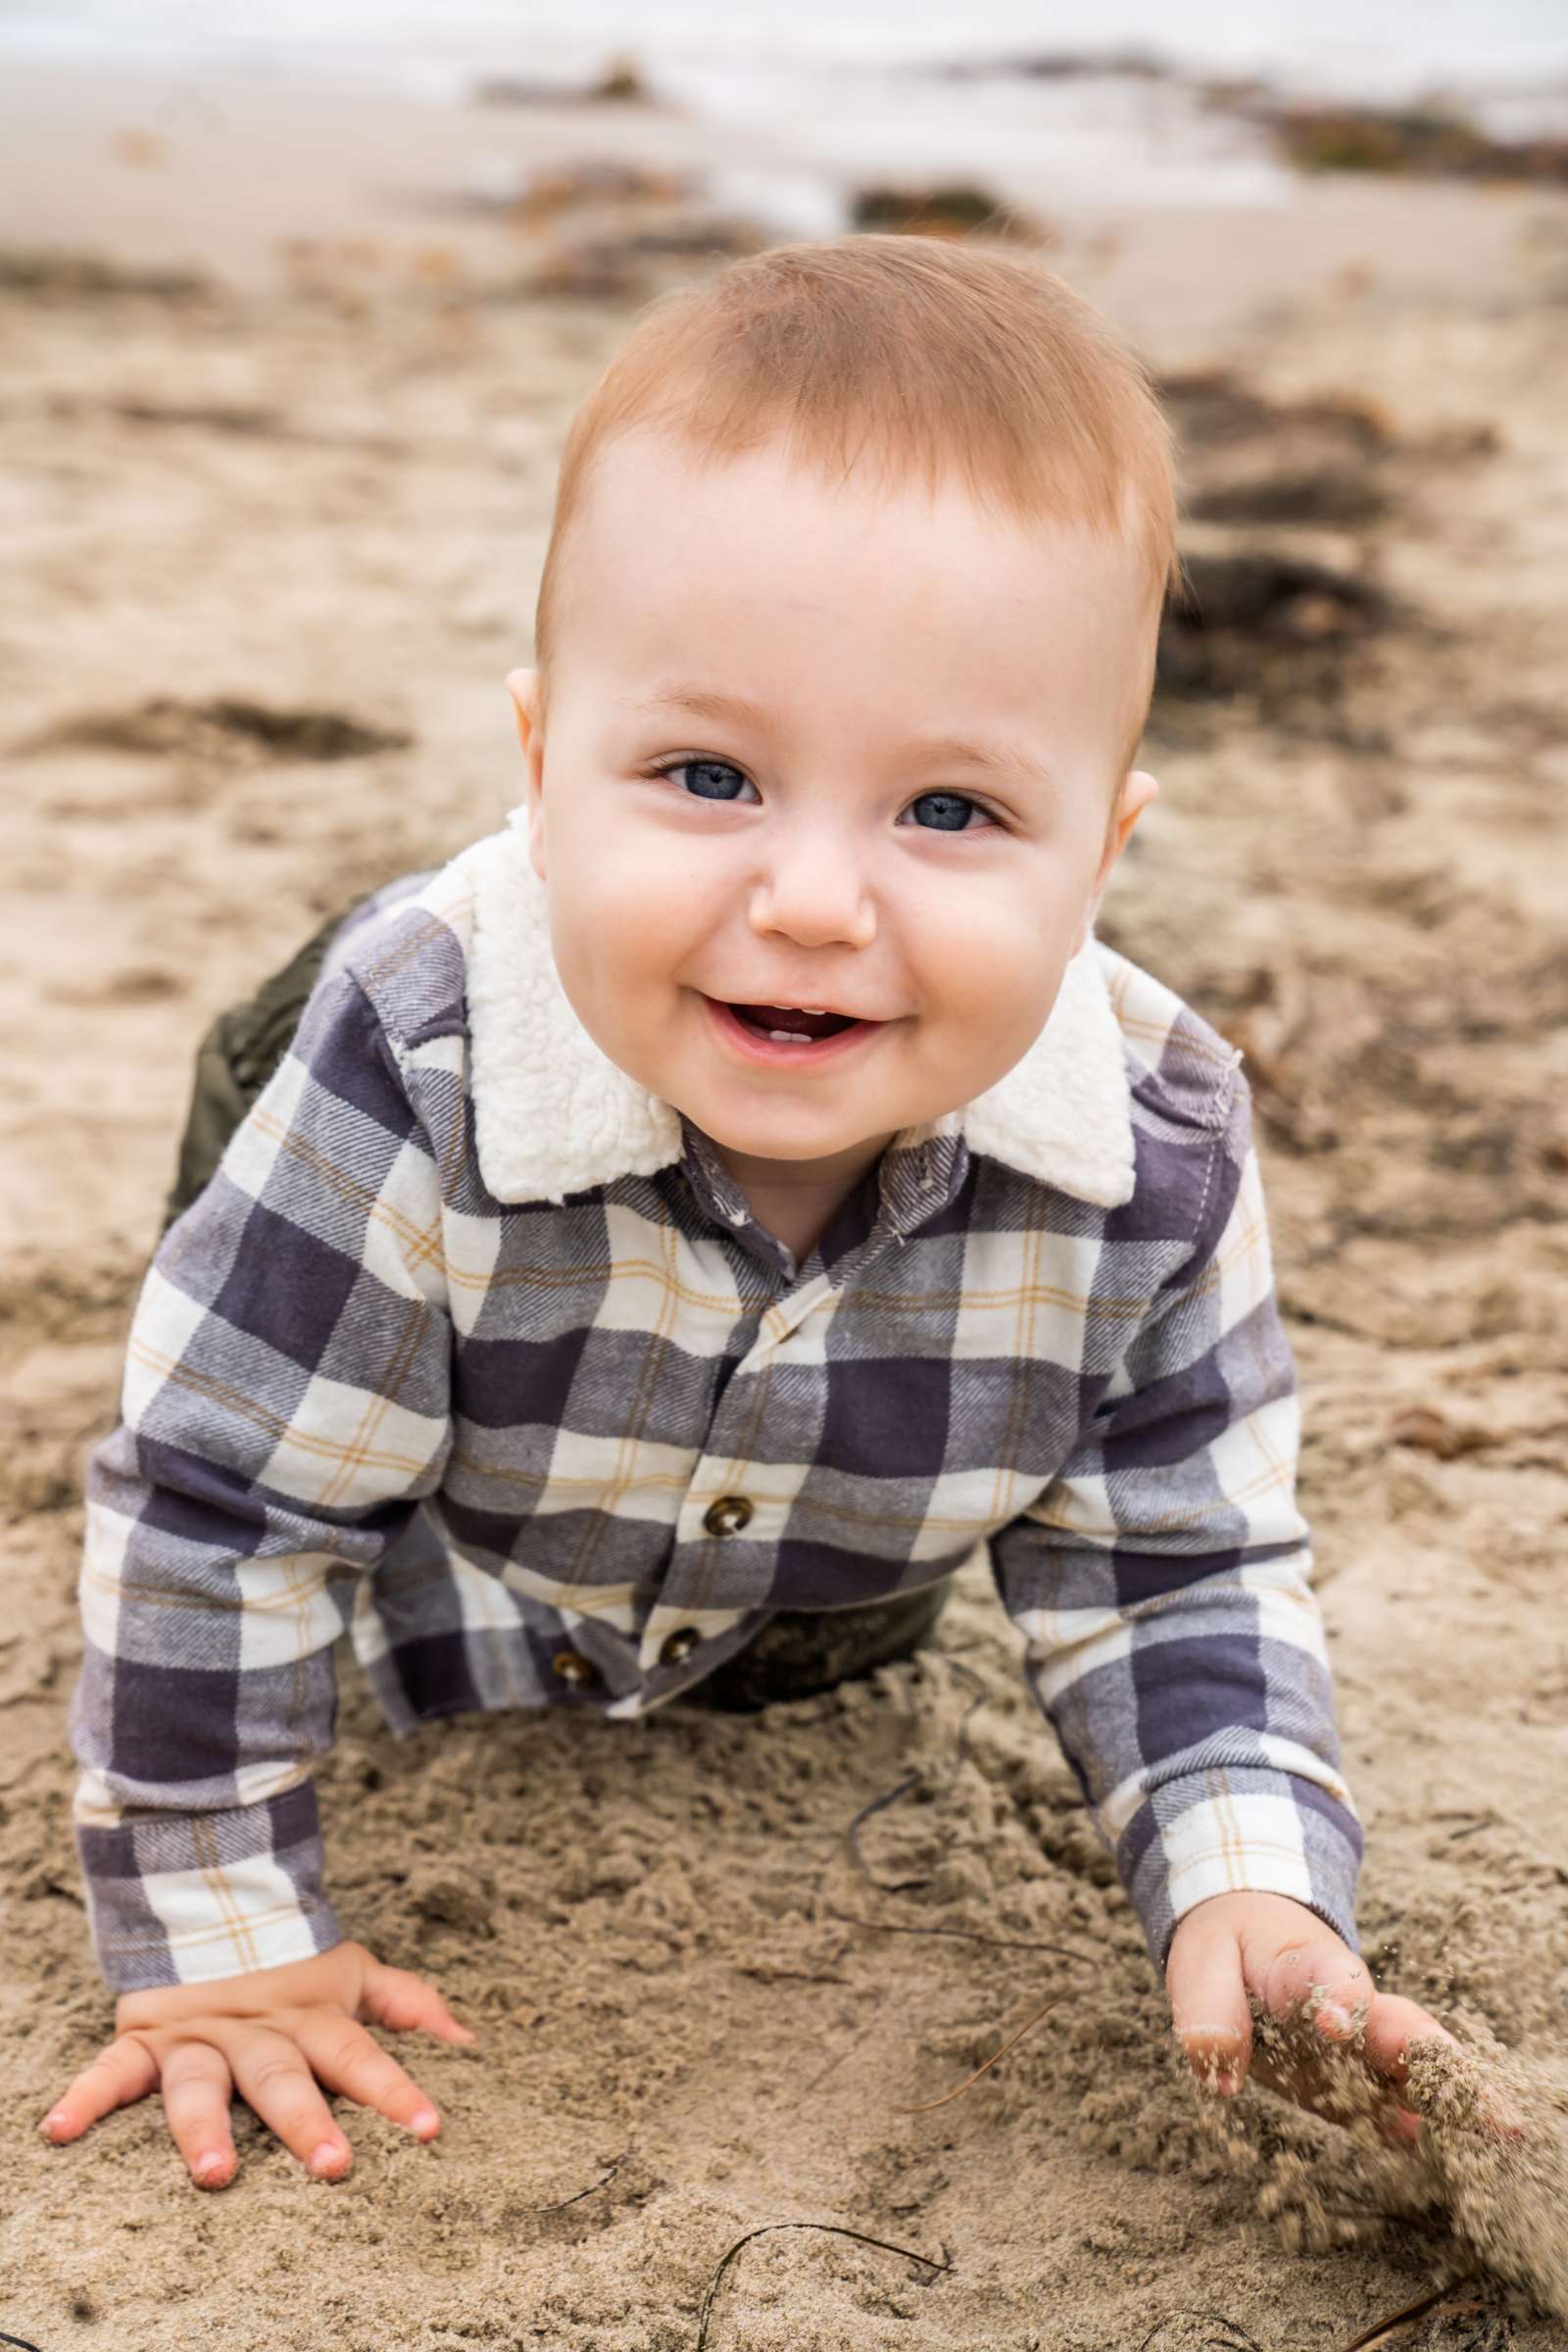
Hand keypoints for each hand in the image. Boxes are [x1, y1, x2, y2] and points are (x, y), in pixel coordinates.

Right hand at [38, 1940, 475, 2188]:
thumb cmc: (291, 1963)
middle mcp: (256, 2034)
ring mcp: (197, 2038)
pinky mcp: (144, 2041)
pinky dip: (85, 2097)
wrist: (210, 1903)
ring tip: (215, 2173)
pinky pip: (110, 2071)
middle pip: (283, 2077)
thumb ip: (407, 2004)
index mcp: (310, 2019)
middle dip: (306, 2121)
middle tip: (333, 2165)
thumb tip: (468, 2041)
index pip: (360, 2055)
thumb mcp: (353, 1976)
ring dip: (205, 2128)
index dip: (395, 2089)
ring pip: (201, 2084)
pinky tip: (62, 2130)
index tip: (430, 2128)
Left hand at [1166, 1891, 1460, 2147]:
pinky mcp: (1359, 2084)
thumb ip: (1208, 2008)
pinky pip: (1397, 2108)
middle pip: (1404, 2029)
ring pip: (1418, 2071)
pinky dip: (1424, 2133)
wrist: (1249, 1937)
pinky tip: (1453, 2164)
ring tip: (1502, 2129)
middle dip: (1441, 2063)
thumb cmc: (1226, 1947)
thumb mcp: (1200, 1962)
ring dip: (1457, 2099)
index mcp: (1305, 1965)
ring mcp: (1362, 2049)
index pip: (1327, 1980)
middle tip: (1484, 2099)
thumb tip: (1217, 2070)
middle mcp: (1351, 2007)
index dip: (1336, 2000)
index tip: (1337, 2022)